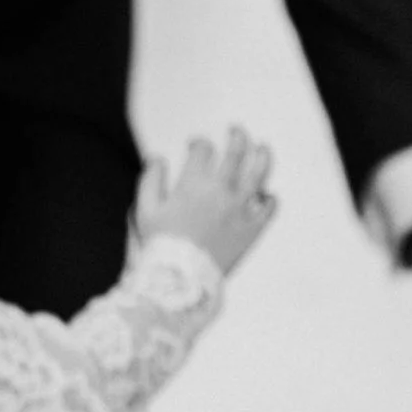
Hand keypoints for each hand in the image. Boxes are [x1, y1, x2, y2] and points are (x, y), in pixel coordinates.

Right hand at [135, 127, 277, 277]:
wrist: (181, 281)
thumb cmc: (159, 246)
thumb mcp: (144, 211)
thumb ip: (150, 180)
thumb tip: (158, 158)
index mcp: (194, 183)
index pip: (203, 149)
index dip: (198, 143)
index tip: (195, 146)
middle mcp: (221, 190)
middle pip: (236, 150)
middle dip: (236, 136)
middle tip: (236, 130)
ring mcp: (240, 208)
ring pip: (260, 172)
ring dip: (262, 156)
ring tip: (262, 148)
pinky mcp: (252, 229)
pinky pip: (268, 207)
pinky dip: (268, 199)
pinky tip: (265, 195)